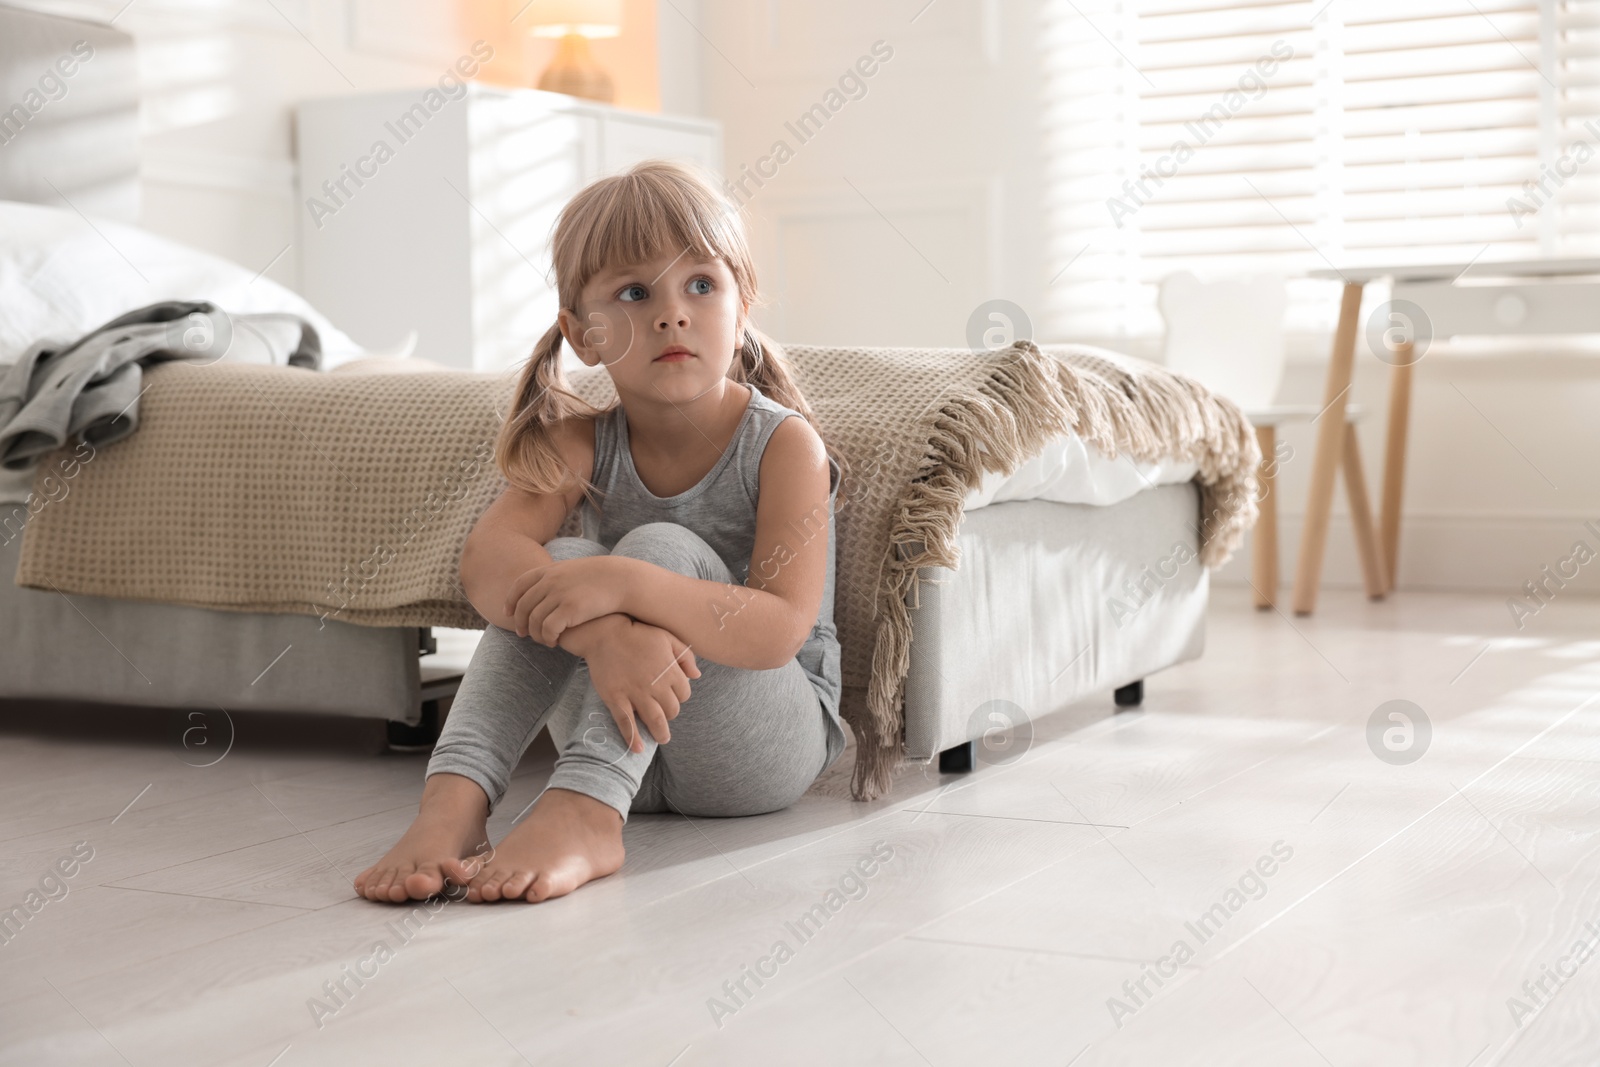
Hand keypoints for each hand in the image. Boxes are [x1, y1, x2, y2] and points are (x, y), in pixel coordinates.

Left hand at [506, 556, 633, 644]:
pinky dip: (547, 638)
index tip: (507, 613)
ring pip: (534, 621)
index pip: (519, 586)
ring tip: (543, 641)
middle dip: (519, 622)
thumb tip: (542, 590)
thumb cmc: (600, 579)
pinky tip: (554, 642)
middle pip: (523, 606)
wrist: (622, 580)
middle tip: (522, 634)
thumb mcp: (572, 572)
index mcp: (549, 571)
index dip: (510, 601)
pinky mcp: (570, 609)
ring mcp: (559, 595)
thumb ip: (556, 578)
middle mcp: (550, 581)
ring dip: (535, 634)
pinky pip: (548, 629)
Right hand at [577, 618, 699, 752]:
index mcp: (669, 671)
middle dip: (670, 714)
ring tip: (662, 738)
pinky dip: (633, 738)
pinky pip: (626, 723)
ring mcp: (635, 693)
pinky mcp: (616, 698)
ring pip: (654, 720)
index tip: (671, 696)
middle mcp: (655, 685)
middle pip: (671, 710)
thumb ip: (685, 656)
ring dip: (660, 733)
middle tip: (665, 715)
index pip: (684, 694)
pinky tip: (638, 749)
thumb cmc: (638, 634)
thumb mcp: (667, 637)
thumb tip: (697, 676)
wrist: (605, 632)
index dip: (680, 697)